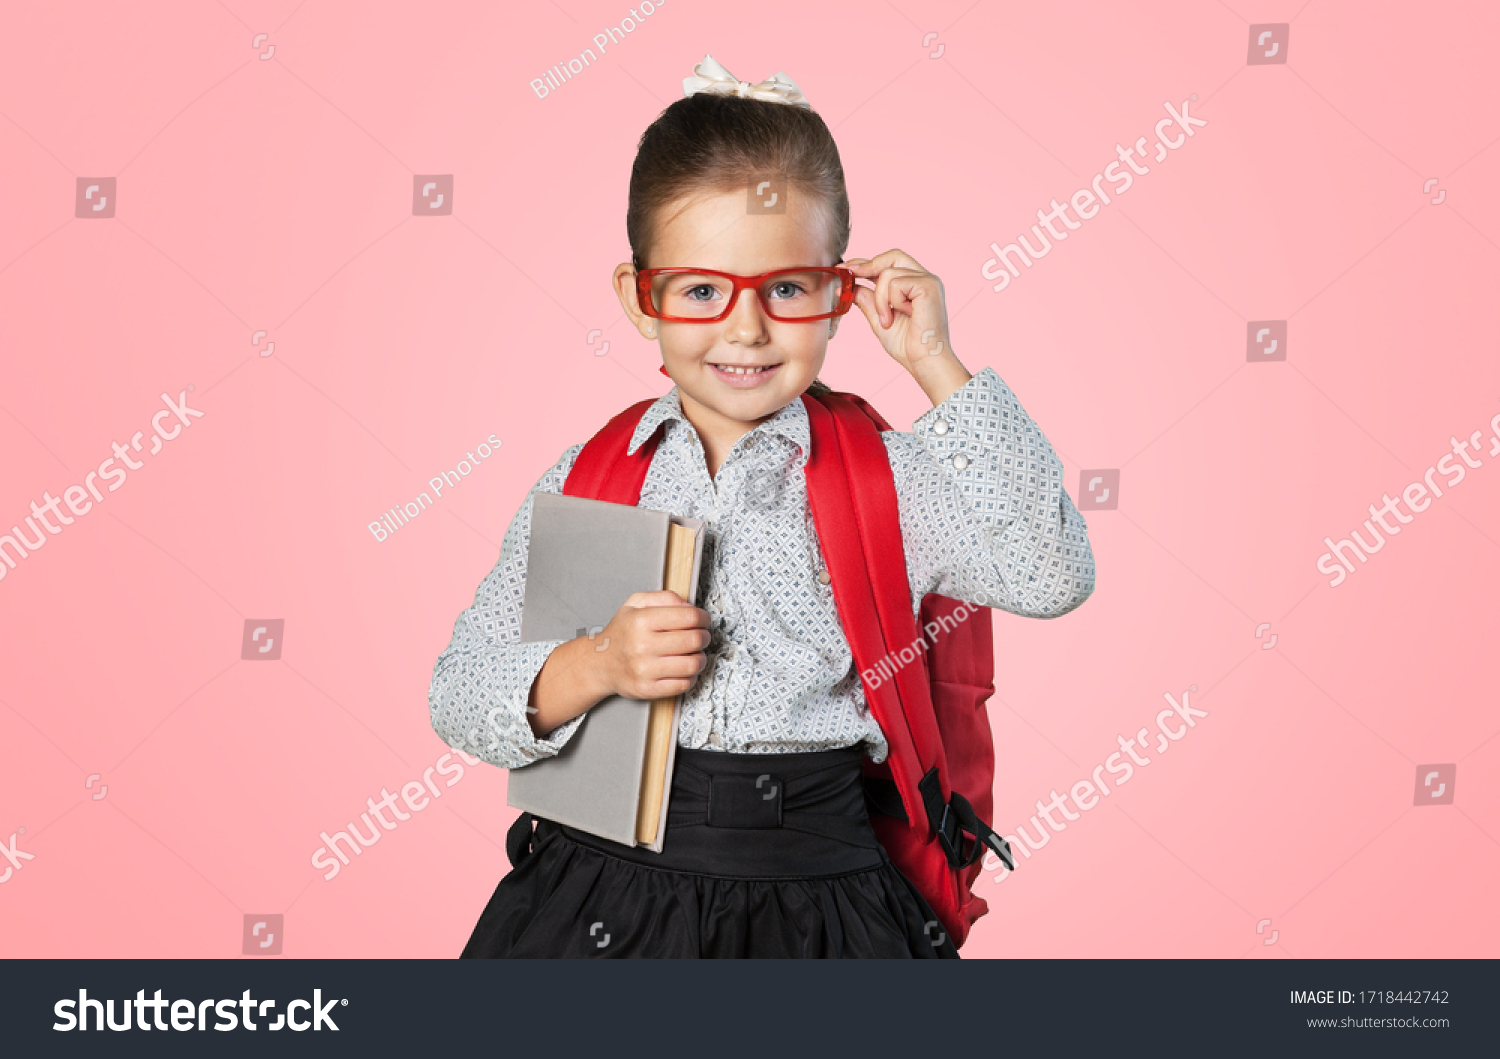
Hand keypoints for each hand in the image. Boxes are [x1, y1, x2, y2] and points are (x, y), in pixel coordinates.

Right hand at [596, 590, 710, 701]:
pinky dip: (691, 676)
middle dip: (705, 637)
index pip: (689, 617)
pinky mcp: (648, 689)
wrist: (599, 664)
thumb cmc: (622, 633)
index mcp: (641, 621)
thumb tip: (689, 606)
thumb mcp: (635, 604)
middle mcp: (642, 646)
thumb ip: (664, 597)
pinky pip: (684, 684)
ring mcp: (645, 670)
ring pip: (693, 664)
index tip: (703, 620)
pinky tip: (684, 669)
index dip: (703, 618)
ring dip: (701, 658)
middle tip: (701, 636)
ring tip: (695, 653)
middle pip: (695, 640)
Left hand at [843, 250, 955, 372]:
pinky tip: (901, 315)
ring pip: (888, 273)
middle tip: (849, 275)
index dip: (865, 263)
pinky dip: (891, 302)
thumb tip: (847, 286)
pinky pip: (896, 283)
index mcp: (914, 284)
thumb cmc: (907, 345)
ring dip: (880, 299)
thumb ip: (867, 300)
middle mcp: (923, 278)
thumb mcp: (879, 318)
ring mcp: (928, 280)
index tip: (844, 269)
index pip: (888, 264)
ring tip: (887, 320)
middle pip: (892, 256)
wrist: (923, 361)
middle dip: (867, 265)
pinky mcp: (928, 285)